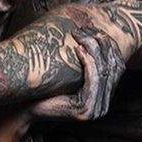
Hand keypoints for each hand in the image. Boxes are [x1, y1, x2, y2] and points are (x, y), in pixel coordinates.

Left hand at [0, 33, 119, 141]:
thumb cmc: (44, 87)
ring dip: (94, 50)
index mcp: (103, 97)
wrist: (24, 107)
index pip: (117, 66)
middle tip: (87, 30)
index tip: (96, 30)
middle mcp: (103, 106)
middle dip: (102, 45)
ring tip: (82, 36)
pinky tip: (79, 50)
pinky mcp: (85, 111)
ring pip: (104, 72)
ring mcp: (95, 110)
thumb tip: (96, 32)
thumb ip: (87, 63)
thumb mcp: (70, 73)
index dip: (109, 46)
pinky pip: (93, 81)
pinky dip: (88, 63)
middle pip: (113, 68)